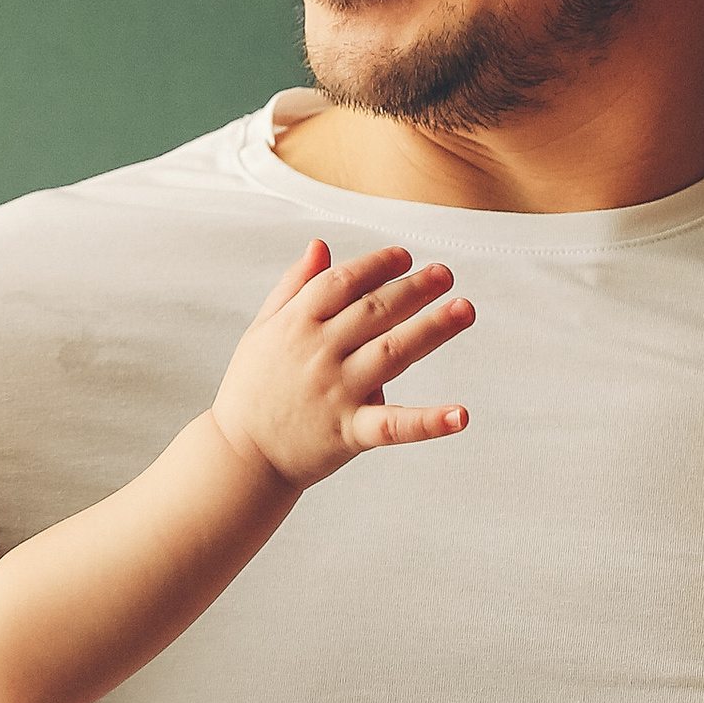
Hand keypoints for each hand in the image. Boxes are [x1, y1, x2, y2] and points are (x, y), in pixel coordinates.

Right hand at [213, 240, 473, 486]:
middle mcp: (318, 353)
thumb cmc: (252, 391)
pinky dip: (427, 422)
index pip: (342, 283)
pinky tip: (460, 415)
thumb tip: (320, 246)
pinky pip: (392, 425)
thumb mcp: (263, 330)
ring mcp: (335, 392)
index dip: (376, 266)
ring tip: (464, 309)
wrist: (239, 456)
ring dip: (432, 329)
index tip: (405, 257)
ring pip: (391, 352)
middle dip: (413, 289)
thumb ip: (293, 286)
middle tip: (446, 274)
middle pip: (374, 311)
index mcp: (295, 325)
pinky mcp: (348, 432)